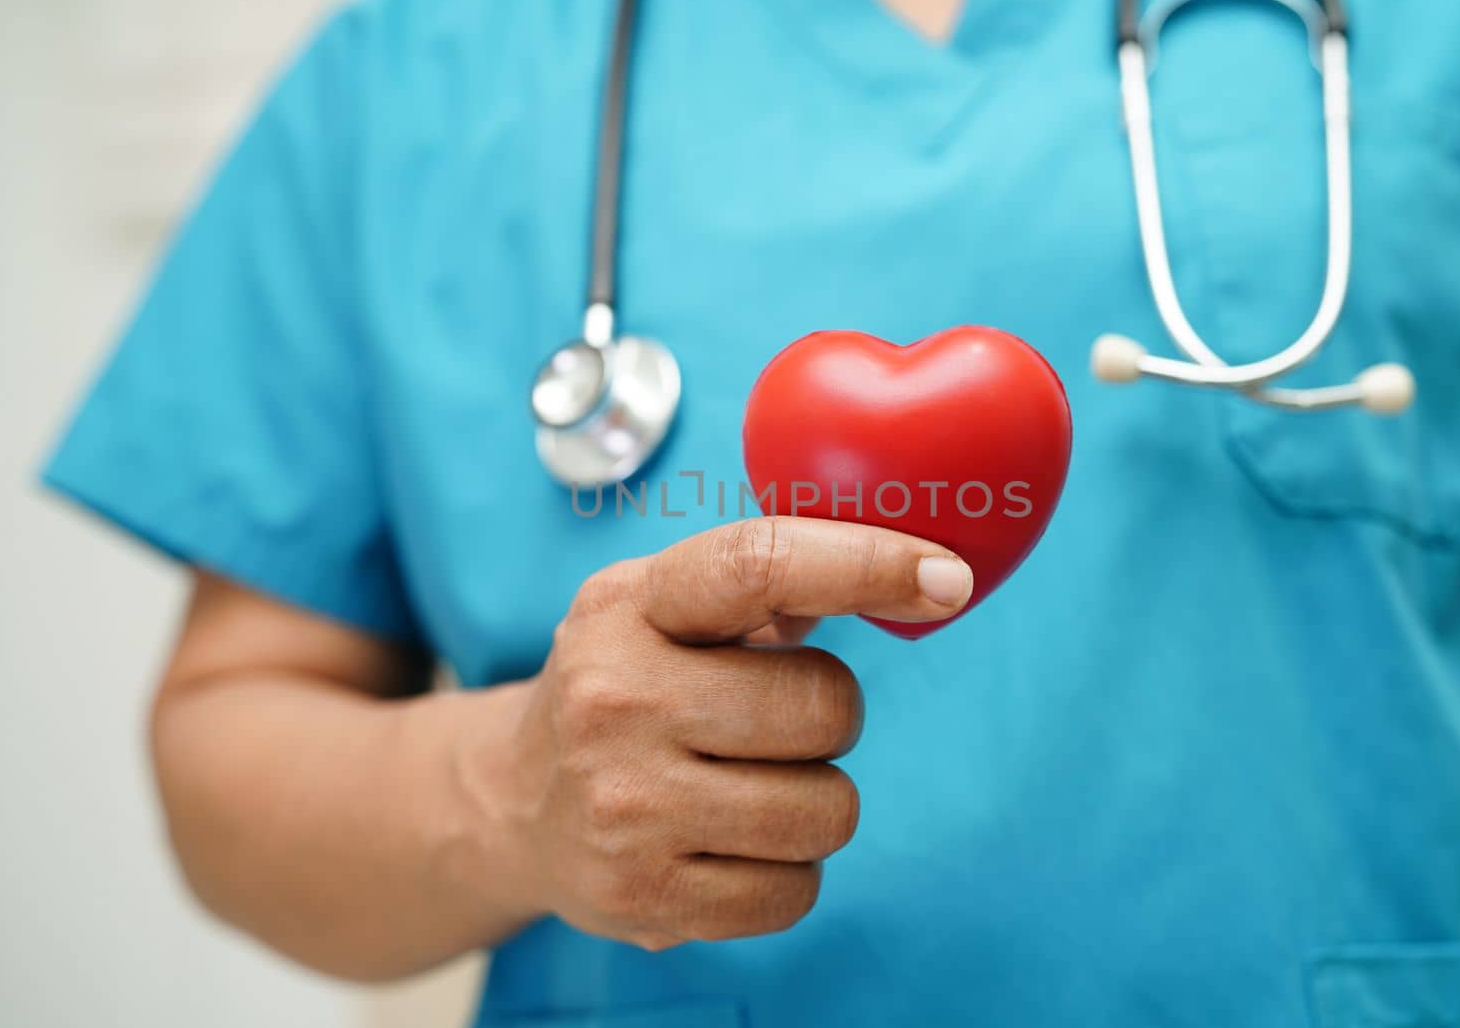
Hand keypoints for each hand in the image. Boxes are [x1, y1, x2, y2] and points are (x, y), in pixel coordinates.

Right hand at [474, 517, 972, 950]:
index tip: (946, 577)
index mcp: (629, 607)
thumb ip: (771, 583)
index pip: (759, 564)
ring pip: (825, 810)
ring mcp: (624, 805)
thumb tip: (915, 572)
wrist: (514, 802)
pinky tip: (728, 844)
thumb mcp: (663, 607)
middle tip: (771, 723)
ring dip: (814, 800)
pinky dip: (786, 871)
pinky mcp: (642, 897)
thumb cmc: (627, 685)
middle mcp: (615, 699)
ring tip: (747, 785)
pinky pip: (795, 891)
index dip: (866, 563)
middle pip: (825, 708)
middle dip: (827, 718)